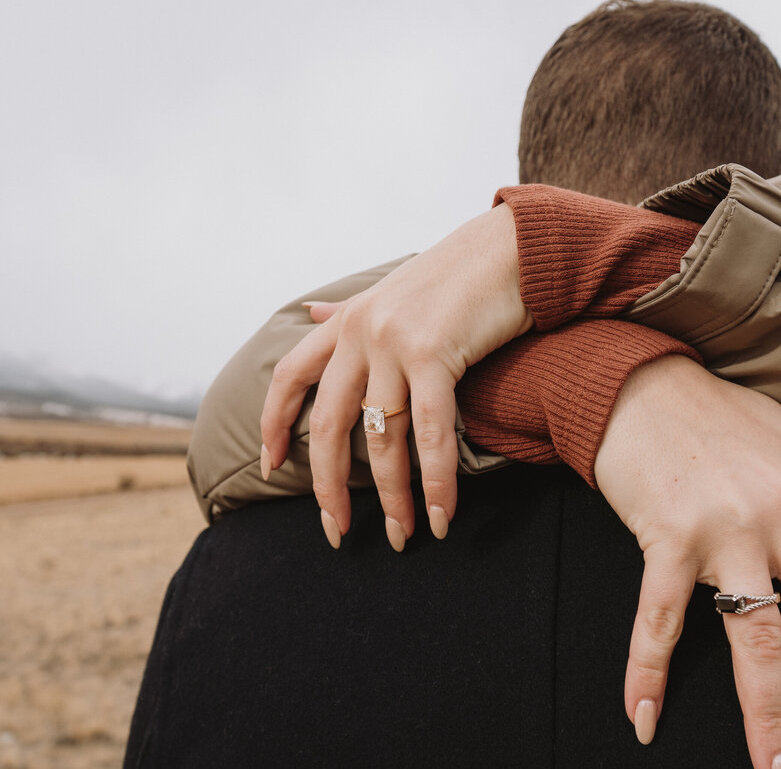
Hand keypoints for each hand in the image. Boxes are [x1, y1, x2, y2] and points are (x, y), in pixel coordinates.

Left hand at [260, 203, 532, 549]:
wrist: (512, 246)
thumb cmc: (459, 274)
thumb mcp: (392, 289)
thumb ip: (348, 311)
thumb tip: (311, 313)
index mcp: (347, 320)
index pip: (291, 376)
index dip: (273, 423)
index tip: (268, 466)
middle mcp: (360, 332)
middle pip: (328, 424)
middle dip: (329, 486)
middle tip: (335, 531)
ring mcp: (393, 343)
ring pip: (382, 439)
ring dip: (394, 497)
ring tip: (404, 536)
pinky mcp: (433, 353)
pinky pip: (429, 434)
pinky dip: (435, 482)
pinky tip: (440, 516)